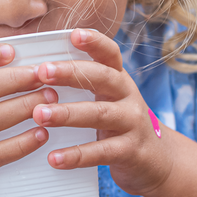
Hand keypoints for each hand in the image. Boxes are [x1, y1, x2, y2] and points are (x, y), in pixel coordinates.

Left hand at [31, 29, 174, 196]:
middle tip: (41, 71)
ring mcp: (132, 123)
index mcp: (119, 80)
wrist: (158, 162)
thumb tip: (38, 71)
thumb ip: (84, 85)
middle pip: (101, 78)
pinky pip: (101, 152)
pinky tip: (54, 158)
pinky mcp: (130, 151)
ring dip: (67, 114)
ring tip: (39, 115)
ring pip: (99, 114)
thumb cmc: (119, 125)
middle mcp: (128, 97)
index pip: (110, 54)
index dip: (95, 42)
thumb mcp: (108, 99)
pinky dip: (76, 156)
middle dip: (70, 73)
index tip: (74, 34)